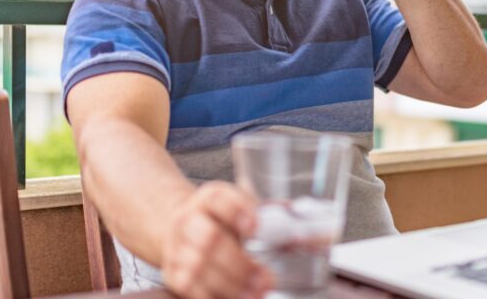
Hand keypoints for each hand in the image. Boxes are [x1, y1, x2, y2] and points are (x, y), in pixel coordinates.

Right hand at [161, 181, 272, 298]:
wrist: (182, 229)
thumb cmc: (223, 221)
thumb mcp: (243, 209)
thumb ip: (274, 217)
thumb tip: (315, 236)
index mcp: (209, 198)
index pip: (218, 198)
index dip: (236, 211)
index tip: (256, 228)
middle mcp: (188, 219)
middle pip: (209, 238)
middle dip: (239, 263)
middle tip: (266, 279)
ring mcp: (177, 247)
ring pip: (197, 267)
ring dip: (230, 285)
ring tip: (256, 294)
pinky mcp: (172, 273)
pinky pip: (188, 288)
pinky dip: (213, 296)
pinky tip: (235, 298)